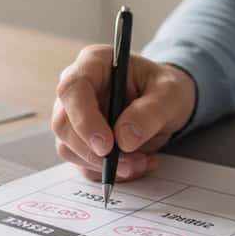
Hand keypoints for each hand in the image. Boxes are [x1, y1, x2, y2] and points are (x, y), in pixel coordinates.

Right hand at [52, 45, 195, 181]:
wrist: (166, 102)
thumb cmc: (165, 88)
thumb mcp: (170, 94)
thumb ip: (149, 112)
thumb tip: (124, 139)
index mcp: (95, 63)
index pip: (73, 89)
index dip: (84, 119)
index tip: (107, 145)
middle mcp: (77, 88)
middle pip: (64, 124)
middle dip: (95, 152)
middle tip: (131, 163)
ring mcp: (74, 114)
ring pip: (69, 148)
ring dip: (104, 165)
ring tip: (141, 162)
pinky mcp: (79, 139)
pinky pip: (82, 162)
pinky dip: (108, 172)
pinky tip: (136, 164)